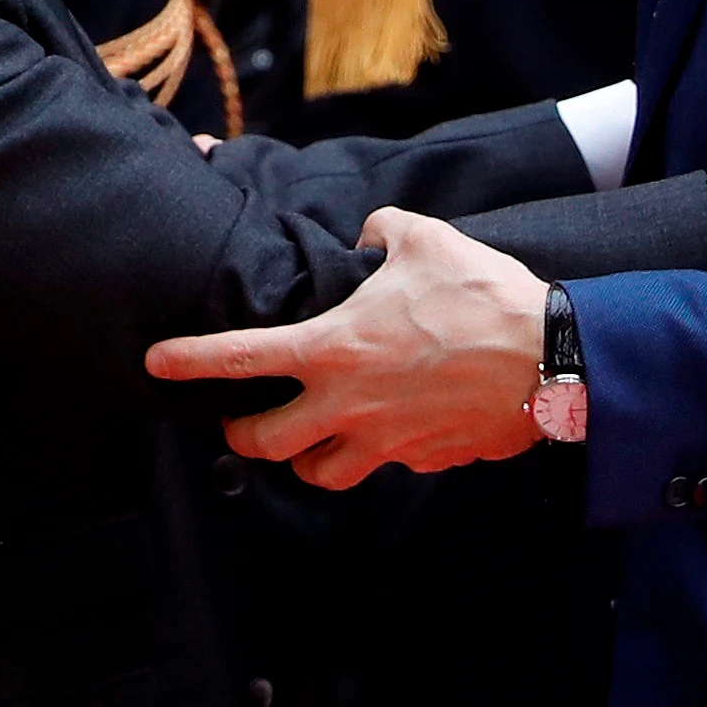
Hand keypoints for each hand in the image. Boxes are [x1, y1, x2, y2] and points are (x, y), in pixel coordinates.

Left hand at [146, 206, 545, 488]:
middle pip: (263, 444)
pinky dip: (373, 453)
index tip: (155, 363)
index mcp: (333, 348)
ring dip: (303, 458)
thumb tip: (369, 235)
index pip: (239, 358)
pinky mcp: (421, 461)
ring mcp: (384, 442)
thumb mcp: (425, 239)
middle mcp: (347, 404)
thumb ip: (381, 232)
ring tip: (309, 438)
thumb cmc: (483, 296)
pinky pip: (381, 467)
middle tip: (243, 421)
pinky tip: (388, 428)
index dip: (188, 361)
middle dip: (242, 435)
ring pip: (316, 474)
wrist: (550, 360)